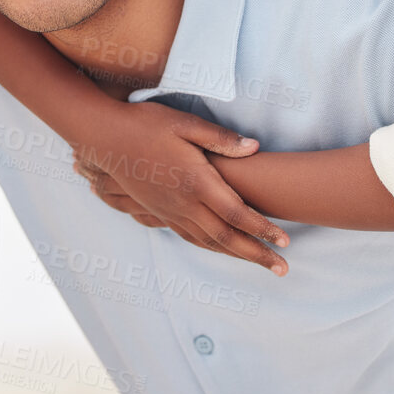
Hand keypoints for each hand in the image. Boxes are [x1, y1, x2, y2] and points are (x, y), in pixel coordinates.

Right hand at [73, 102, 289, 274]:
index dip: (263, 229)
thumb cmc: (146, 125)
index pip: (237, 213)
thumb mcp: (185, 123)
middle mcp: (184, 203)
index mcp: (196, 181)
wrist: (106, 138)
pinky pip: (191, 237)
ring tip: (263, 265)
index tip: (286, 240)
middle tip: (283, 269)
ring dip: (238, 256)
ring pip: (209, 242)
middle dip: (258, 255)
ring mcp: (171, 211)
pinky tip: (225, 250)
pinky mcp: (160, 212)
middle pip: (228, 238)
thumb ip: (221, 139)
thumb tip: (254, 148)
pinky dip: (212, 248)